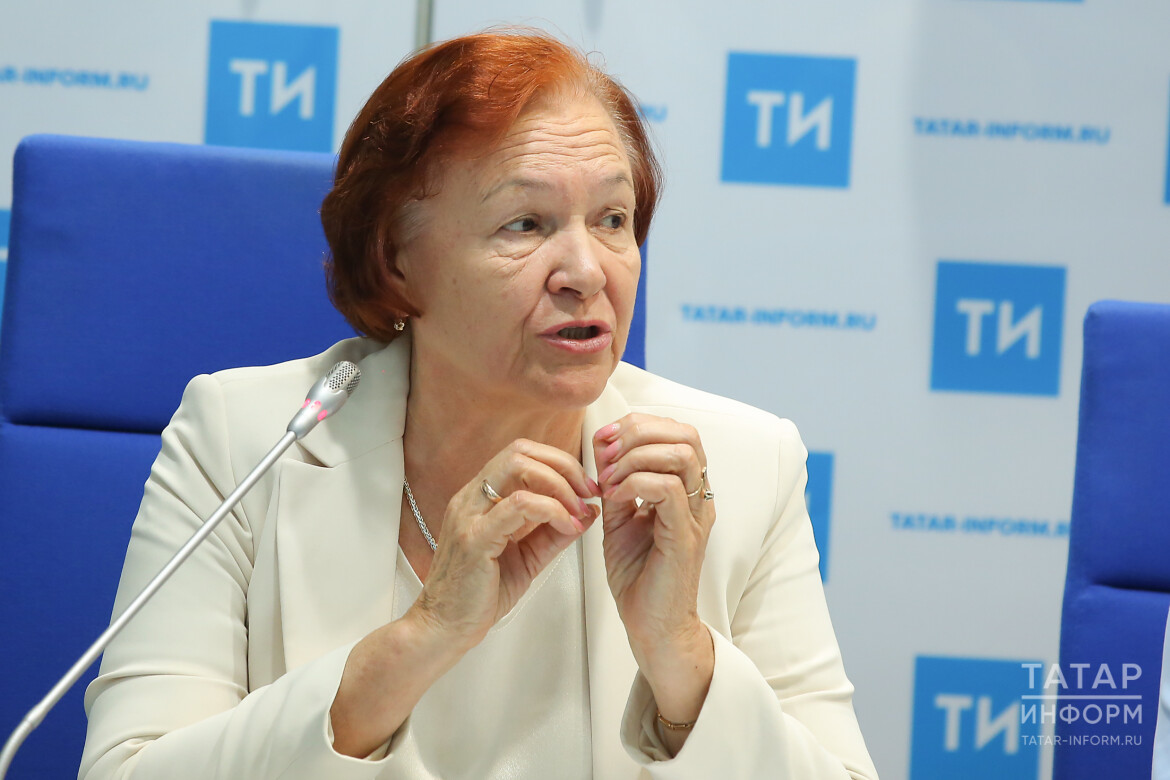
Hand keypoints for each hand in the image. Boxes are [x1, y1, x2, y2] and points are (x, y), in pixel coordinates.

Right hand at [408, 439, 598, 653]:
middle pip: (520, 452)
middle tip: (588, 492)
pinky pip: (518, 505)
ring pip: (518, 468)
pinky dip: (552, 510)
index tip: (587, 488)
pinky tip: (568, 526)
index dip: (560, 463)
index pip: (521, 455)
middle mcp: (470, 498)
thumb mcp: (527, 558)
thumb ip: (554, 533)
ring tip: (579, 511)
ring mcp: (469, 514)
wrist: (443, 628)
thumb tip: (588, 510)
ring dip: (560, 485)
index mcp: (479, 498)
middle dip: (564, 466)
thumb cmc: (479, 595)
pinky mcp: (474, 537)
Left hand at [593, 414, 714, 684]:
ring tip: (608, 476)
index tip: (602, 439)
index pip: (678, 432)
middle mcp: (700, 499)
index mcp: (688, 490)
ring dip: (636, 456)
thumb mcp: (620, 519)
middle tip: (605, 451)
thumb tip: (603, 449)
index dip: (638, 425)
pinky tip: (613, 496)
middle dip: (638, 432)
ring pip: (682, 455)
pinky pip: (669, 490)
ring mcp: (696, 517)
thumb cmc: (639, 576)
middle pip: (686, 435)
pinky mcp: (685, 538)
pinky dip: (635, 483)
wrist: (651, 626)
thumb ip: (617, 484)